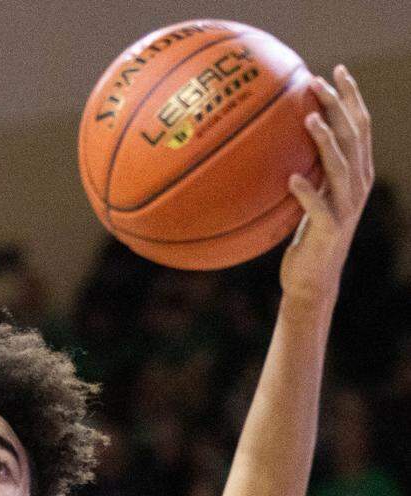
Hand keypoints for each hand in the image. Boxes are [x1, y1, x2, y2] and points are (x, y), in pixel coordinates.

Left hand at [281, 65, 372, 307]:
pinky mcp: (330, 229)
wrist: (312, 280)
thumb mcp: (309, 198)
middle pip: (354, 136)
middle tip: (316, 83)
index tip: (335, 70)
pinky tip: (292, 178)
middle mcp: (357, 185)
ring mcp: (346, 207)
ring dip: (326, 141)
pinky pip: (319, 206)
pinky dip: (307, 191)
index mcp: (356, 172)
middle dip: (338, 106)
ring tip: (309, 120)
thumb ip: (308, 170)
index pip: (359, 125)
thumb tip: (281, 142)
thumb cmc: (306, 237)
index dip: (350, 96)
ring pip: (341, 166)